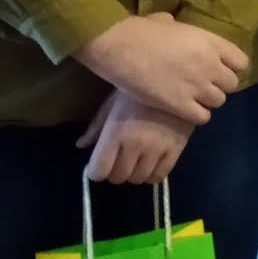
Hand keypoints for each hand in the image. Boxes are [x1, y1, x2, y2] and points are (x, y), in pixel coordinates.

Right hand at [75, 15, 247, 124]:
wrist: (120, 47)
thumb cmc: (140, 30)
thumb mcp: (168, 23)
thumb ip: (181, 29)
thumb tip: (173, 26)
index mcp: (210, 42)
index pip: (241, 62)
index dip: (230, 67)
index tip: (218, 69)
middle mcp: (210, 65)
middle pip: (232, 84)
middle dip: (219, 85)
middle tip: (203, 84)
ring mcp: (197, 87)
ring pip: (219, 102)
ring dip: (207, 100)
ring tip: (191, 97)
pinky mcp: (181, 105)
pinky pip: (203, 117)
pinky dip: (196, 114)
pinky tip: (184, 108)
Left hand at [77, 90, 191, 184]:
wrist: (175, 79)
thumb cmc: (137, 89)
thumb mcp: (111, 104)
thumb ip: (96, 128)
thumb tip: (81, 146)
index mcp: (116, 133)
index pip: (100, 171)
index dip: (95, 171)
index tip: (97, 166)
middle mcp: (136, 146)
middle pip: (118, 177)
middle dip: (113, 172)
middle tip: (115, 161)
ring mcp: (157, 150)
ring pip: (138, 179)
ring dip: (132, 174)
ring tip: (133, 162)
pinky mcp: (176, 151)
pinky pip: (160, 176)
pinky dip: (151, 175)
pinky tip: (149, 164)